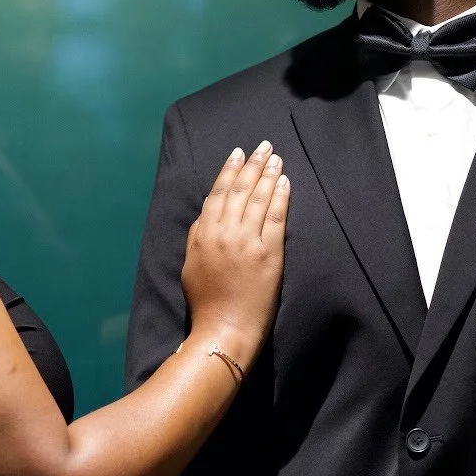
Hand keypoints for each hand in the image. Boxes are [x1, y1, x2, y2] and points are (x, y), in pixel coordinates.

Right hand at [181, 142, 289, 372]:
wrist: (223, 328)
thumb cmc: (206, 302)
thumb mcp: (190, 265)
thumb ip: (197, 237)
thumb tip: (206, 216)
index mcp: (203, 234)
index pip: (217, 194)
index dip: (228, 171)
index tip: (238, 154)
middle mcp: (224, 233)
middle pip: (240, 190)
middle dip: (252, 165)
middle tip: (263, 146)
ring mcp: (247, 241)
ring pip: (258, 198)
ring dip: (268, 174)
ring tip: (276, 158)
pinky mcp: (269, 253)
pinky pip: (275, 217)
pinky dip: (280, 196)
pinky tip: (285, 181)